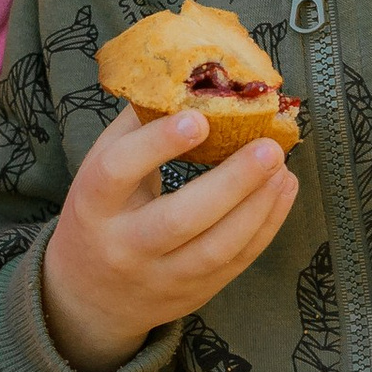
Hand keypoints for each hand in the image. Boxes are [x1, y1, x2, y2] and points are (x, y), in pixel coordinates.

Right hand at [42, 104, 298, 371]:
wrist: (89, 295)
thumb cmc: (100, 214)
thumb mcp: (99, 170)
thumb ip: (137, 126)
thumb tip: (186, 75)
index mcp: (92, 205)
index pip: (118, 172)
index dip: (156, 145)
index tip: (198, 119)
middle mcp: (123, 246)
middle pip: (180, 220)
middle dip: (232, 182)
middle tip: (269, 146)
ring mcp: (160, 277)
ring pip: (216, 248)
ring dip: (258, 206)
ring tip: (282, 167)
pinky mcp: (193, 293)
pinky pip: (236, 262)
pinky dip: (266, 225)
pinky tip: (283, 190)